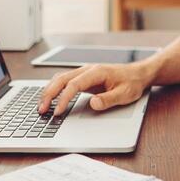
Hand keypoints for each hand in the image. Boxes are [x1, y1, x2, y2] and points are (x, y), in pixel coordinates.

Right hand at [38, 62, 154, 115]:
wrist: (137, 73)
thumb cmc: (132, 83)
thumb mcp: (125, 94)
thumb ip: (109, 99)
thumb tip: (93, 103)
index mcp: (96, 72)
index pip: (74, 84)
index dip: (64, 98)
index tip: (58, 111)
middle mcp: (87, 69)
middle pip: (62, 79)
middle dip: (49, 93)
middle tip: (41, 109)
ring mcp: (84, 72)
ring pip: (61, 78)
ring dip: (49, 91)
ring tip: (42, 106)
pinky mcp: (84, 77)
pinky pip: (65, 81)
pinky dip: (55, 88)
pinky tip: (50, 98)